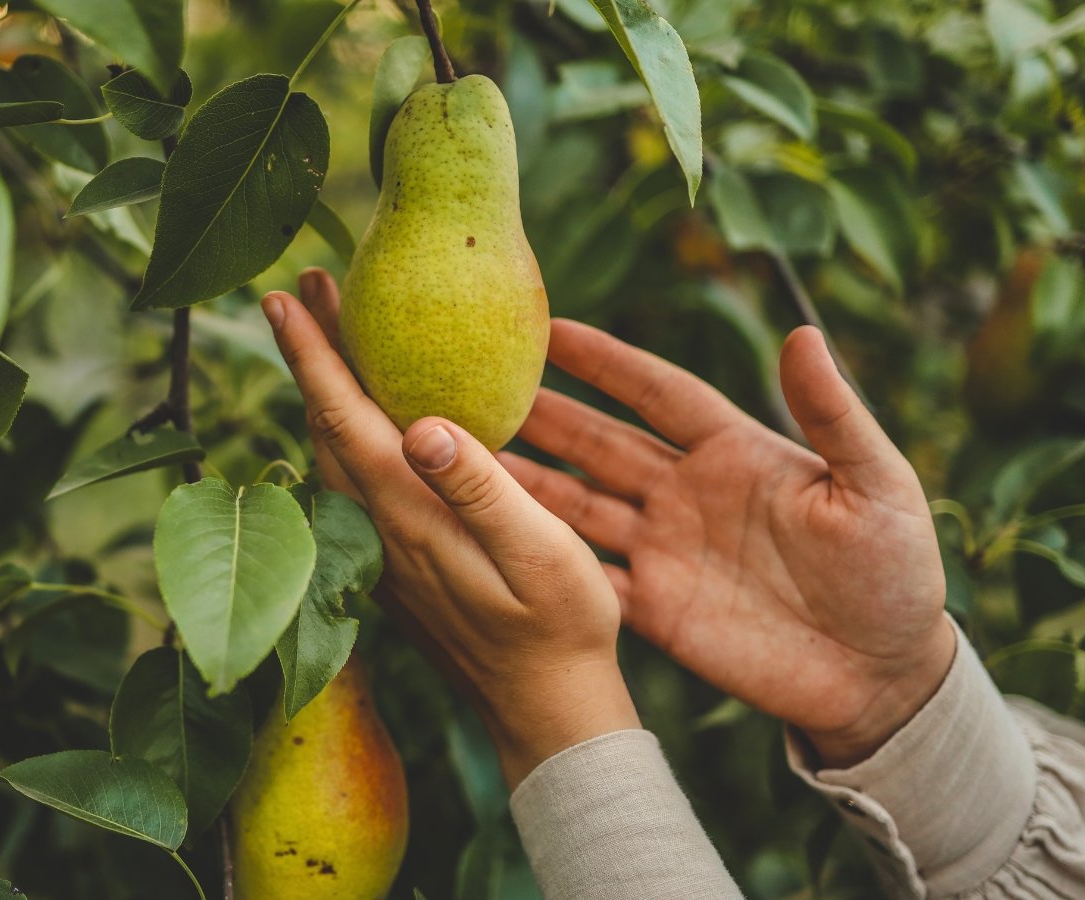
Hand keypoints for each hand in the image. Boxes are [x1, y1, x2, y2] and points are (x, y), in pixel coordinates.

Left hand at [263, 271, 638, 788]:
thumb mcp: (540, 554)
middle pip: (325, 426)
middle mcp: (377, 530)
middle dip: (310, 355)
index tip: (281, 297)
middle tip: (304, 288)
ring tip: (329, 337)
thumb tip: (421, 425)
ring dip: (325, 391)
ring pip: (333, 455)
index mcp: (407, 515)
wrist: (547, 712)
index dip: (311, 354)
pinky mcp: (396, 564)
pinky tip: (368, 421)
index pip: (342, 418)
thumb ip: (481, 489)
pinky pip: (353, 482)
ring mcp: (381, 550)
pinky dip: (347, 432)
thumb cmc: (559, 630)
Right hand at [504, 317, 955, 766]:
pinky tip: (491, 534)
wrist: (883, 677)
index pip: (658, 392)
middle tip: (475, 386)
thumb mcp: (877, 486)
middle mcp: (687, 493)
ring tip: (461, 454)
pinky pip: (585, 575)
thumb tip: (804, 331)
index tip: (549, 328)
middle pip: (599, 442)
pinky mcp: (654, 608)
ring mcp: (664, 550)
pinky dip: (539, 555)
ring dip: (525, 481)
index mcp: (736, 451)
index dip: (607, 361)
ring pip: (577, 504)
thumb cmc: (896, 572)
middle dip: (541, 414)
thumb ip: (834, 415)